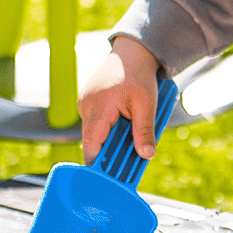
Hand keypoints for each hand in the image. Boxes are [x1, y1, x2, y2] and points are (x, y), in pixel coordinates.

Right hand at [78, 34, 161, 162]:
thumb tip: (146, 155)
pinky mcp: (89, 101)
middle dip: (106, 154)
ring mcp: (86, 103)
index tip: (104, 179)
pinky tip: (122, 129)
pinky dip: (108, 129)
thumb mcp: (146, 104)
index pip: (91, 144)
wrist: (132, 52)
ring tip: (126, 146)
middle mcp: (87, 106)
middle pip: (92, 141)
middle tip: (121, 169)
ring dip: (108, 141)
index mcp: (99, 108)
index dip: (96, 163)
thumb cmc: (140, 76)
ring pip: (94, 132)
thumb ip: (144, 130)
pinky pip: (96, 122)